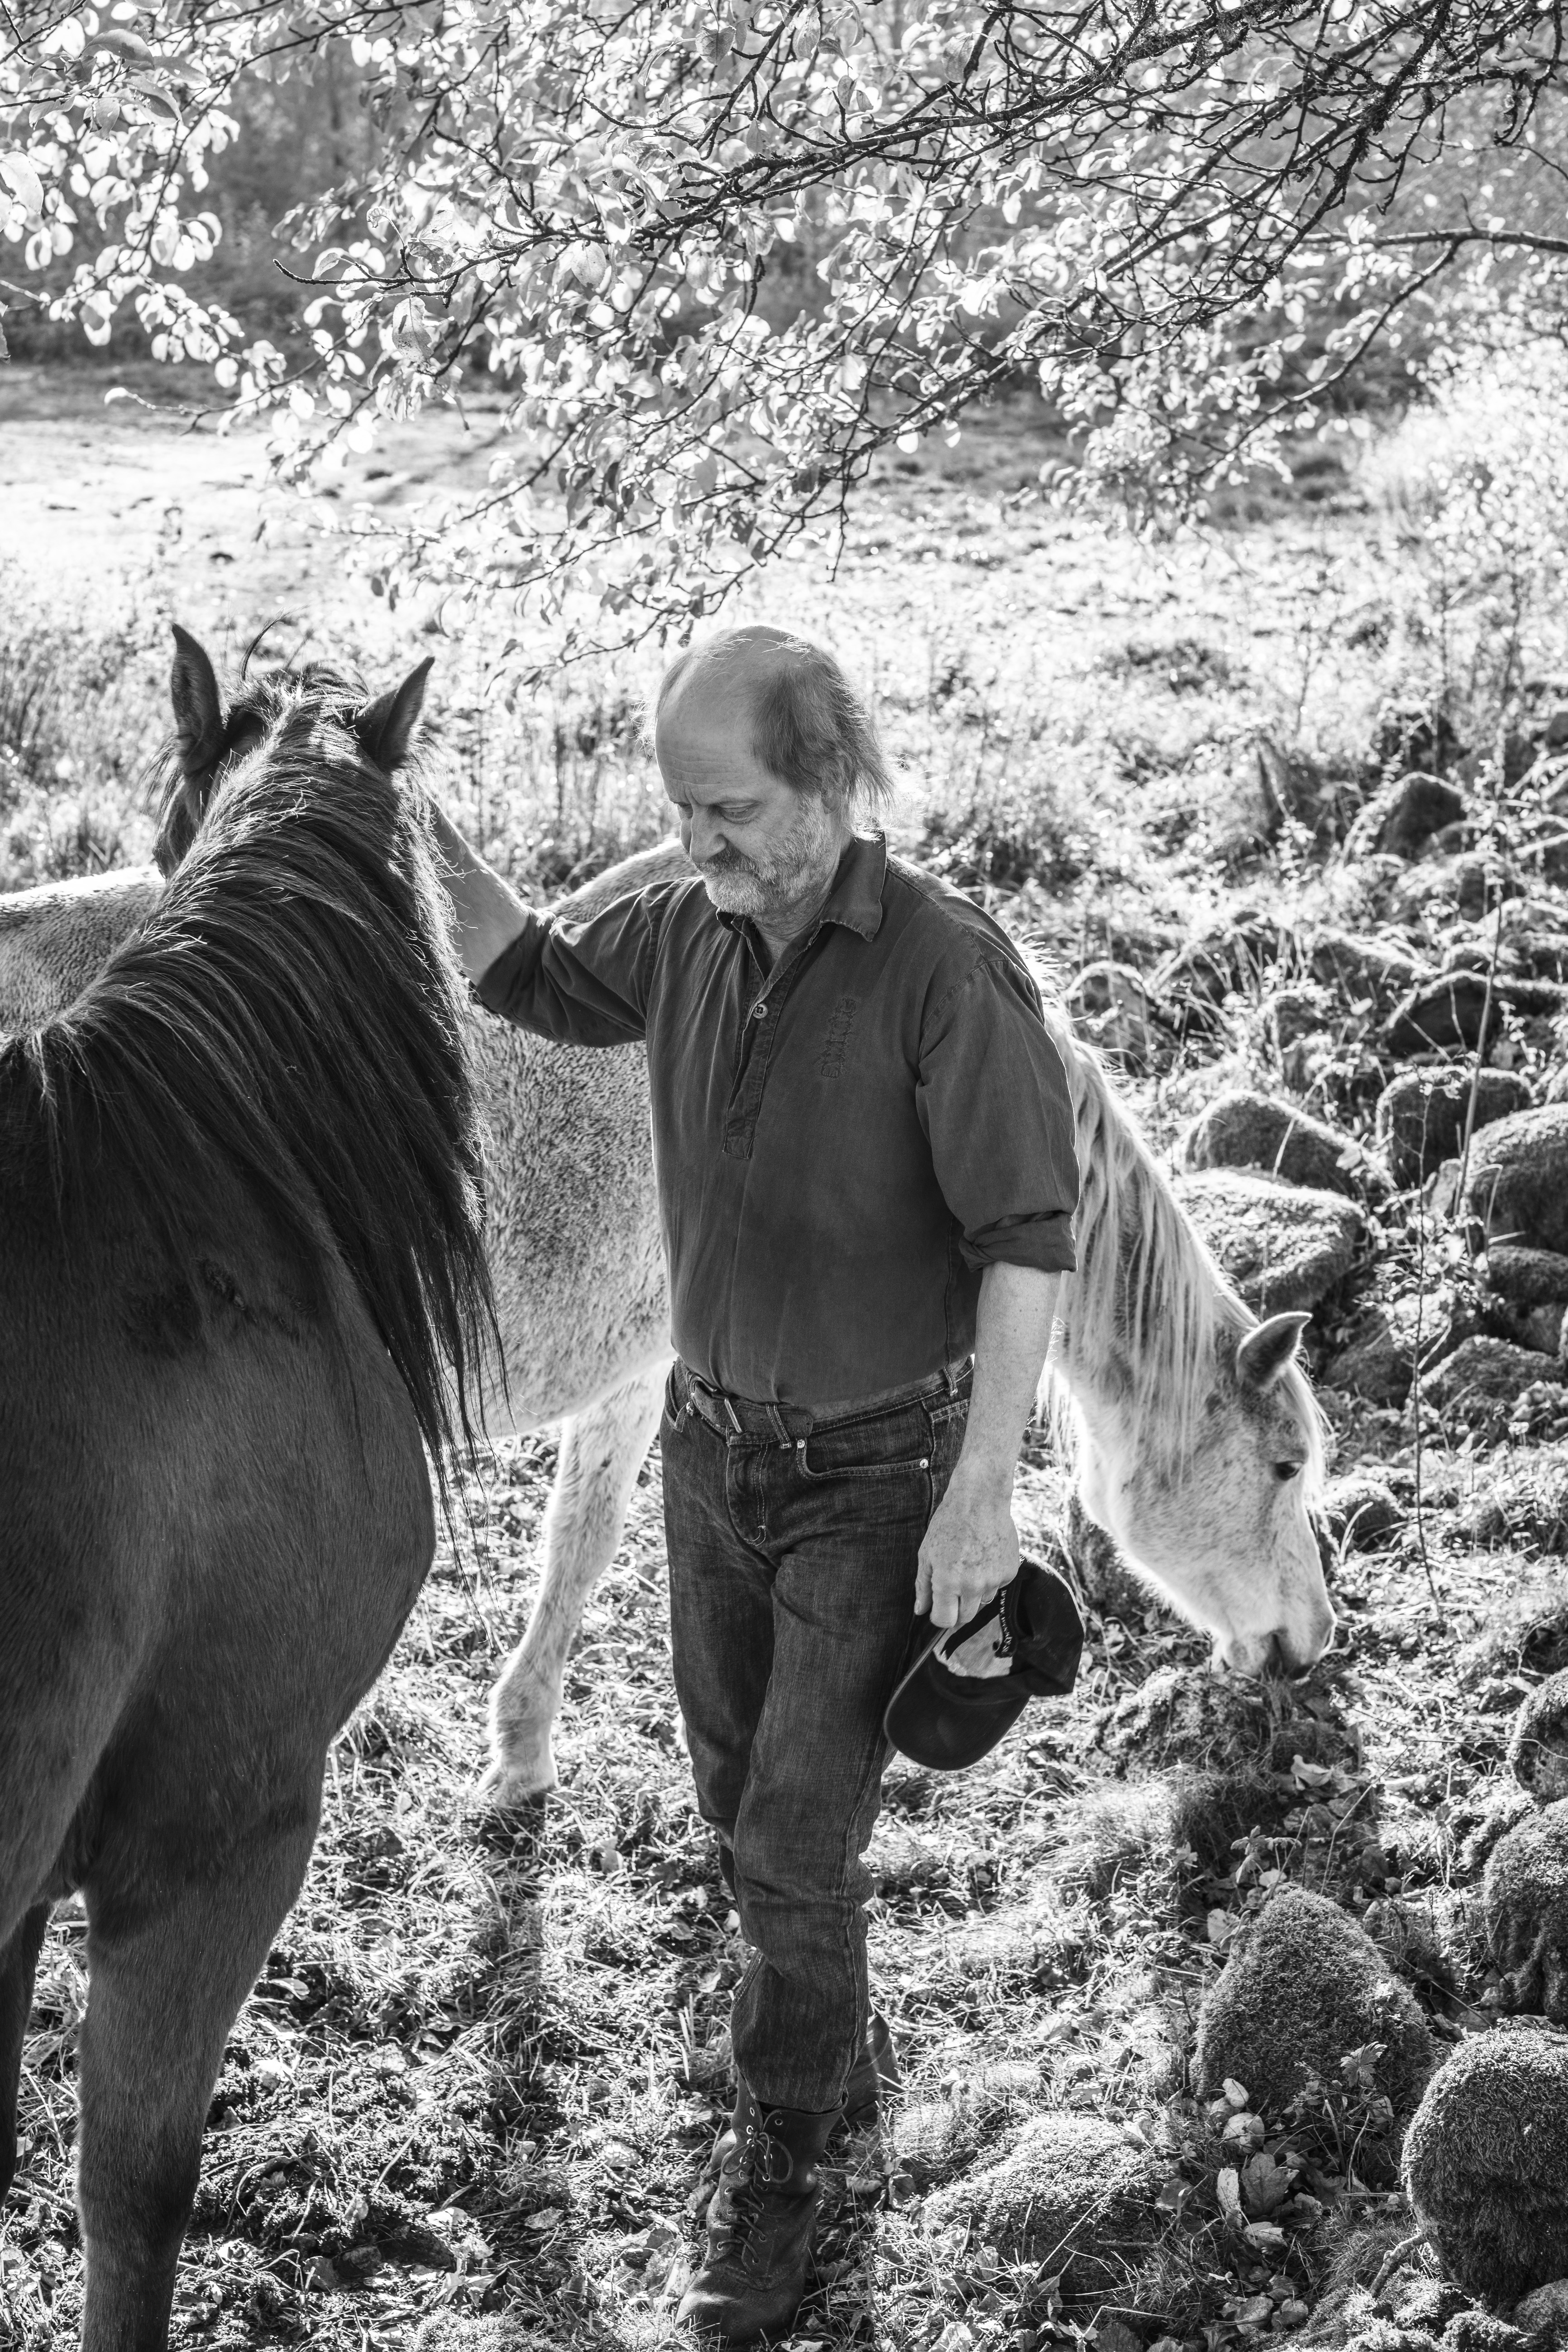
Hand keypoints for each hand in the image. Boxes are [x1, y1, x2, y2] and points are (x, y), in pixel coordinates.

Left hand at [915, 1467, 1018, 1636]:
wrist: (981, 1500)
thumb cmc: (948, 1524)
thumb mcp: (927, 1553)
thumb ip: (923, 1586)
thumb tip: (920, 1610)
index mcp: (948, 1583)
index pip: (944, 1620)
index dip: (939, 1617)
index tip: (938, 1609)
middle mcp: (972, 1586)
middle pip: (965, 1618)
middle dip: (956, 1609)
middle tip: (953, 1587)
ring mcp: (994, 1580)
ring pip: (982, 1601)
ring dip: (974, 1592)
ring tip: (969, 1564)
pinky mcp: (1009, 1573)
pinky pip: (997, 1586)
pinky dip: (990, 1578)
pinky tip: (984, 1556)